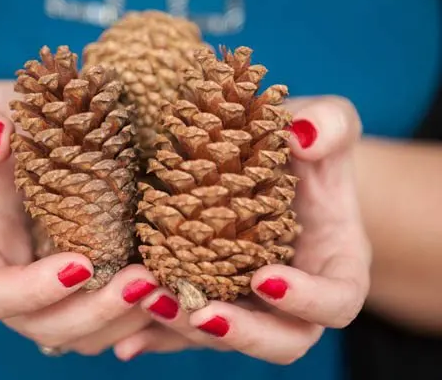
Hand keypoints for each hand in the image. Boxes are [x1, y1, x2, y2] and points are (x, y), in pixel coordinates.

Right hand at [0, 80, 159, 355]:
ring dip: (126, 320)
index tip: (81, 264)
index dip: (29, 292)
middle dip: (94, 313)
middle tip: (144, 282)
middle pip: (44, 325)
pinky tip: (174, 292)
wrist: (22, 141)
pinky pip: (112, 319)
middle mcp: (14, 278)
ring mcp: (52, 288)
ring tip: (168, 288)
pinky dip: (143, 316)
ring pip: (83, 333)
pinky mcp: (88, 282)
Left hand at [113, 96, 370, 363]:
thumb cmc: (305, 147)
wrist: (273, 164)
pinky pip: (186, 329)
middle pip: (283, 340)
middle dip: (242, 333)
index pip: (338, 300)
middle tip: (201, 311)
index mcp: (334, 264)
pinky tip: (125, 339)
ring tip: (149, 301)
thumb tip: (303, 136)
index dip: (308, 300)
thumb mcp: (327, 123)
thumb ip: (330, 124)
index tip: (266, 278)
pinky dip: (157, 336)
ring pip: (225, 336)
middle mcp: (294, 296)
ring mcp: (249, 302)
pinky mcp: (212, 298)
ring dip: (188, 329)